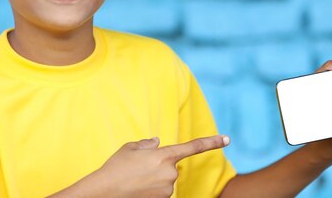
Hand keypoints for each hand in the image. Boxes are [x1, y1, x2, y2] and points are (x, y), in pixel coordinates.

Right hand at [88, 135, 229, 197]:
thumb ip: (148, 144)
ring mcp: (167, 189)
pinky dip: (151, 190)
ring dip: (154, 179)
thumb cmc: (115, 168)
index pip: (193, 147)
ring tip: (135, 180)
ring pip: (166, 180)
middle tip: (138, 169)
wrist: (104, 192)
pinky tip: (137, 189)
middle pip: (171, 166)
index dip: (212, 142)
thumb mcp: (130, 148)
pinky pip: (161, 191)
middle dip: (159, 166)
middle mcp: (170, 173)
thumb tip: (158, 143)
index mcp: (164, 155)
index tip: (227, 139)